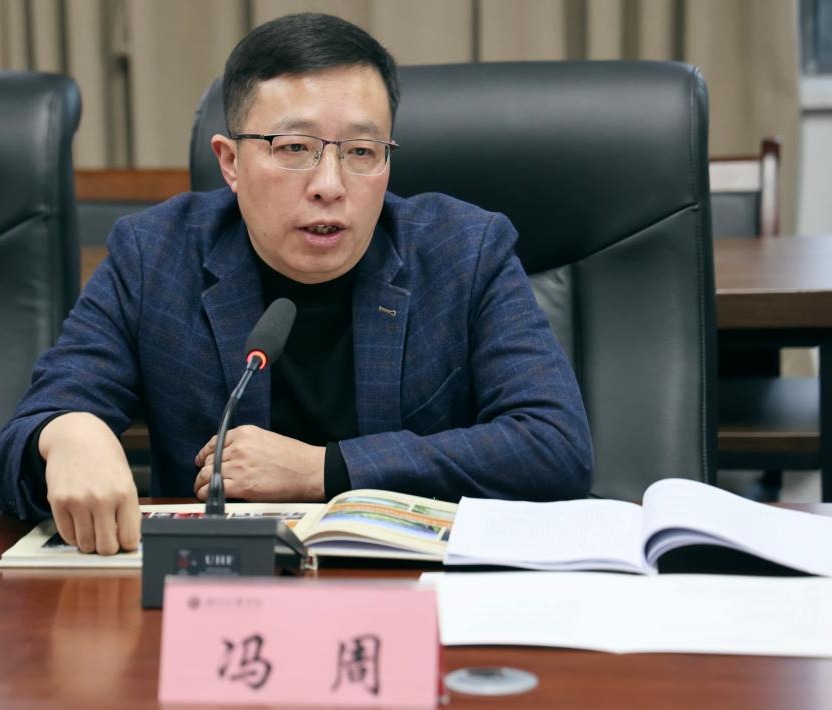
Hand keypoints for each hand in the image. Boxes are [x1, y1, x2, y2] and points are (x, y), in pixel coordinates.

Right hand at [40, 412, 139, 555]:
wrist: (77, 437)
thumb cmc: (106, 459)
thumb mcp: (126, 480)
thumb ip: (128, 508)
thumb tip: (129, 539)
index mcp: (125, 494)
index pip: (129, 538)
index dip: (127, 545)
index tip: (124, 543)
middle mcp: (102, 499)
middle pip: (106, 547)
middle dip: (108, 548)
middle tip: (107, 539)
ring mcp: (78, 502)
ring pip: (85, 545)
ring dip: (90, 543)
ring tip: (92, 530)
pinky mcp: (58, 502)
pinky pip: (66, 535)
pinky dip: (74, 536)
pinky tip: (79, 524)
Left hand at [194, 425, 325, 502]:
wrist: (309, 470)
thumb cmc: (295, 457)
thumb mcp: (268, 439)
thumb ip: (247, 444)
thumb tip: (233, 456)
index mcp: (245, 434)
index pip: (215, 442)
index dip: (205, 453)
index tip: (201, 460)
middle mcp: (238, 448)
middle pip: (210, 459)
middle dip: (205, 470)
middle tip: (205, 478)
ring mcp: (238, 467)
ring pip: (207, 474)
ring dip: (201, 483)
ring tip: (202, 489)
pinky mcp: (241, 486)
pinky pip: (213, 489)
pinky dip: (206, 493)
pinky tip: (206, 496)